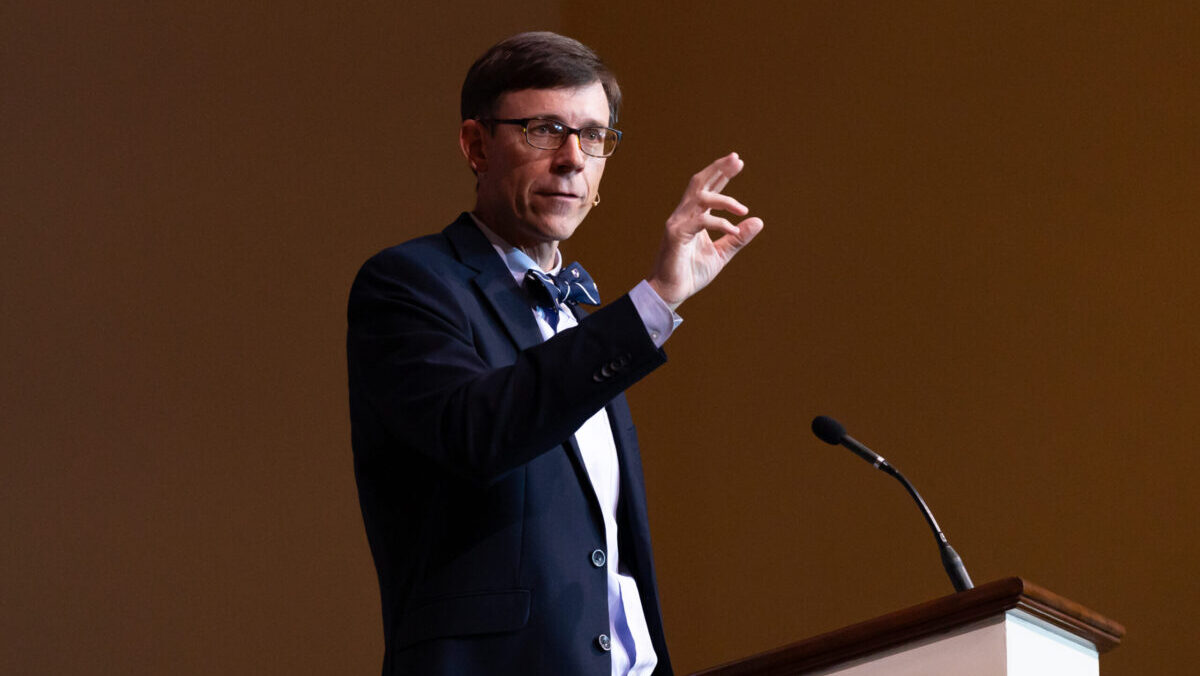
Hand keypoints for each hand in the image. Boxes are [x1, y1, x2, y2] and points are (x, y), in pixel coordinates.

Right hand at [647, 152, 763, 310]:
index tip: (737, 161)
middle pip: (699, 182)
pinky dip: (720, 224)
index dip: (722, 174)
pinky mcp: (676, 235)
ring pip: (701, 198)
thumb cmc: (690, 273)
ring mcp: (678, 222)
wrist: (670, 292)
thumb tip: (759, 221)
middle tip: (736, 159)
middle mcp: (684, 215)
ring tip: (743, 209)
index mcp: (694, 217)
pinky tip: (734, 230)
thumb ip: (737, 238)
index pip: (708, 188)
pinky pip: (701, 222)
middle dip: (718, 169)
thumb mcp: (721, 254)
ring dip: (725, 199)